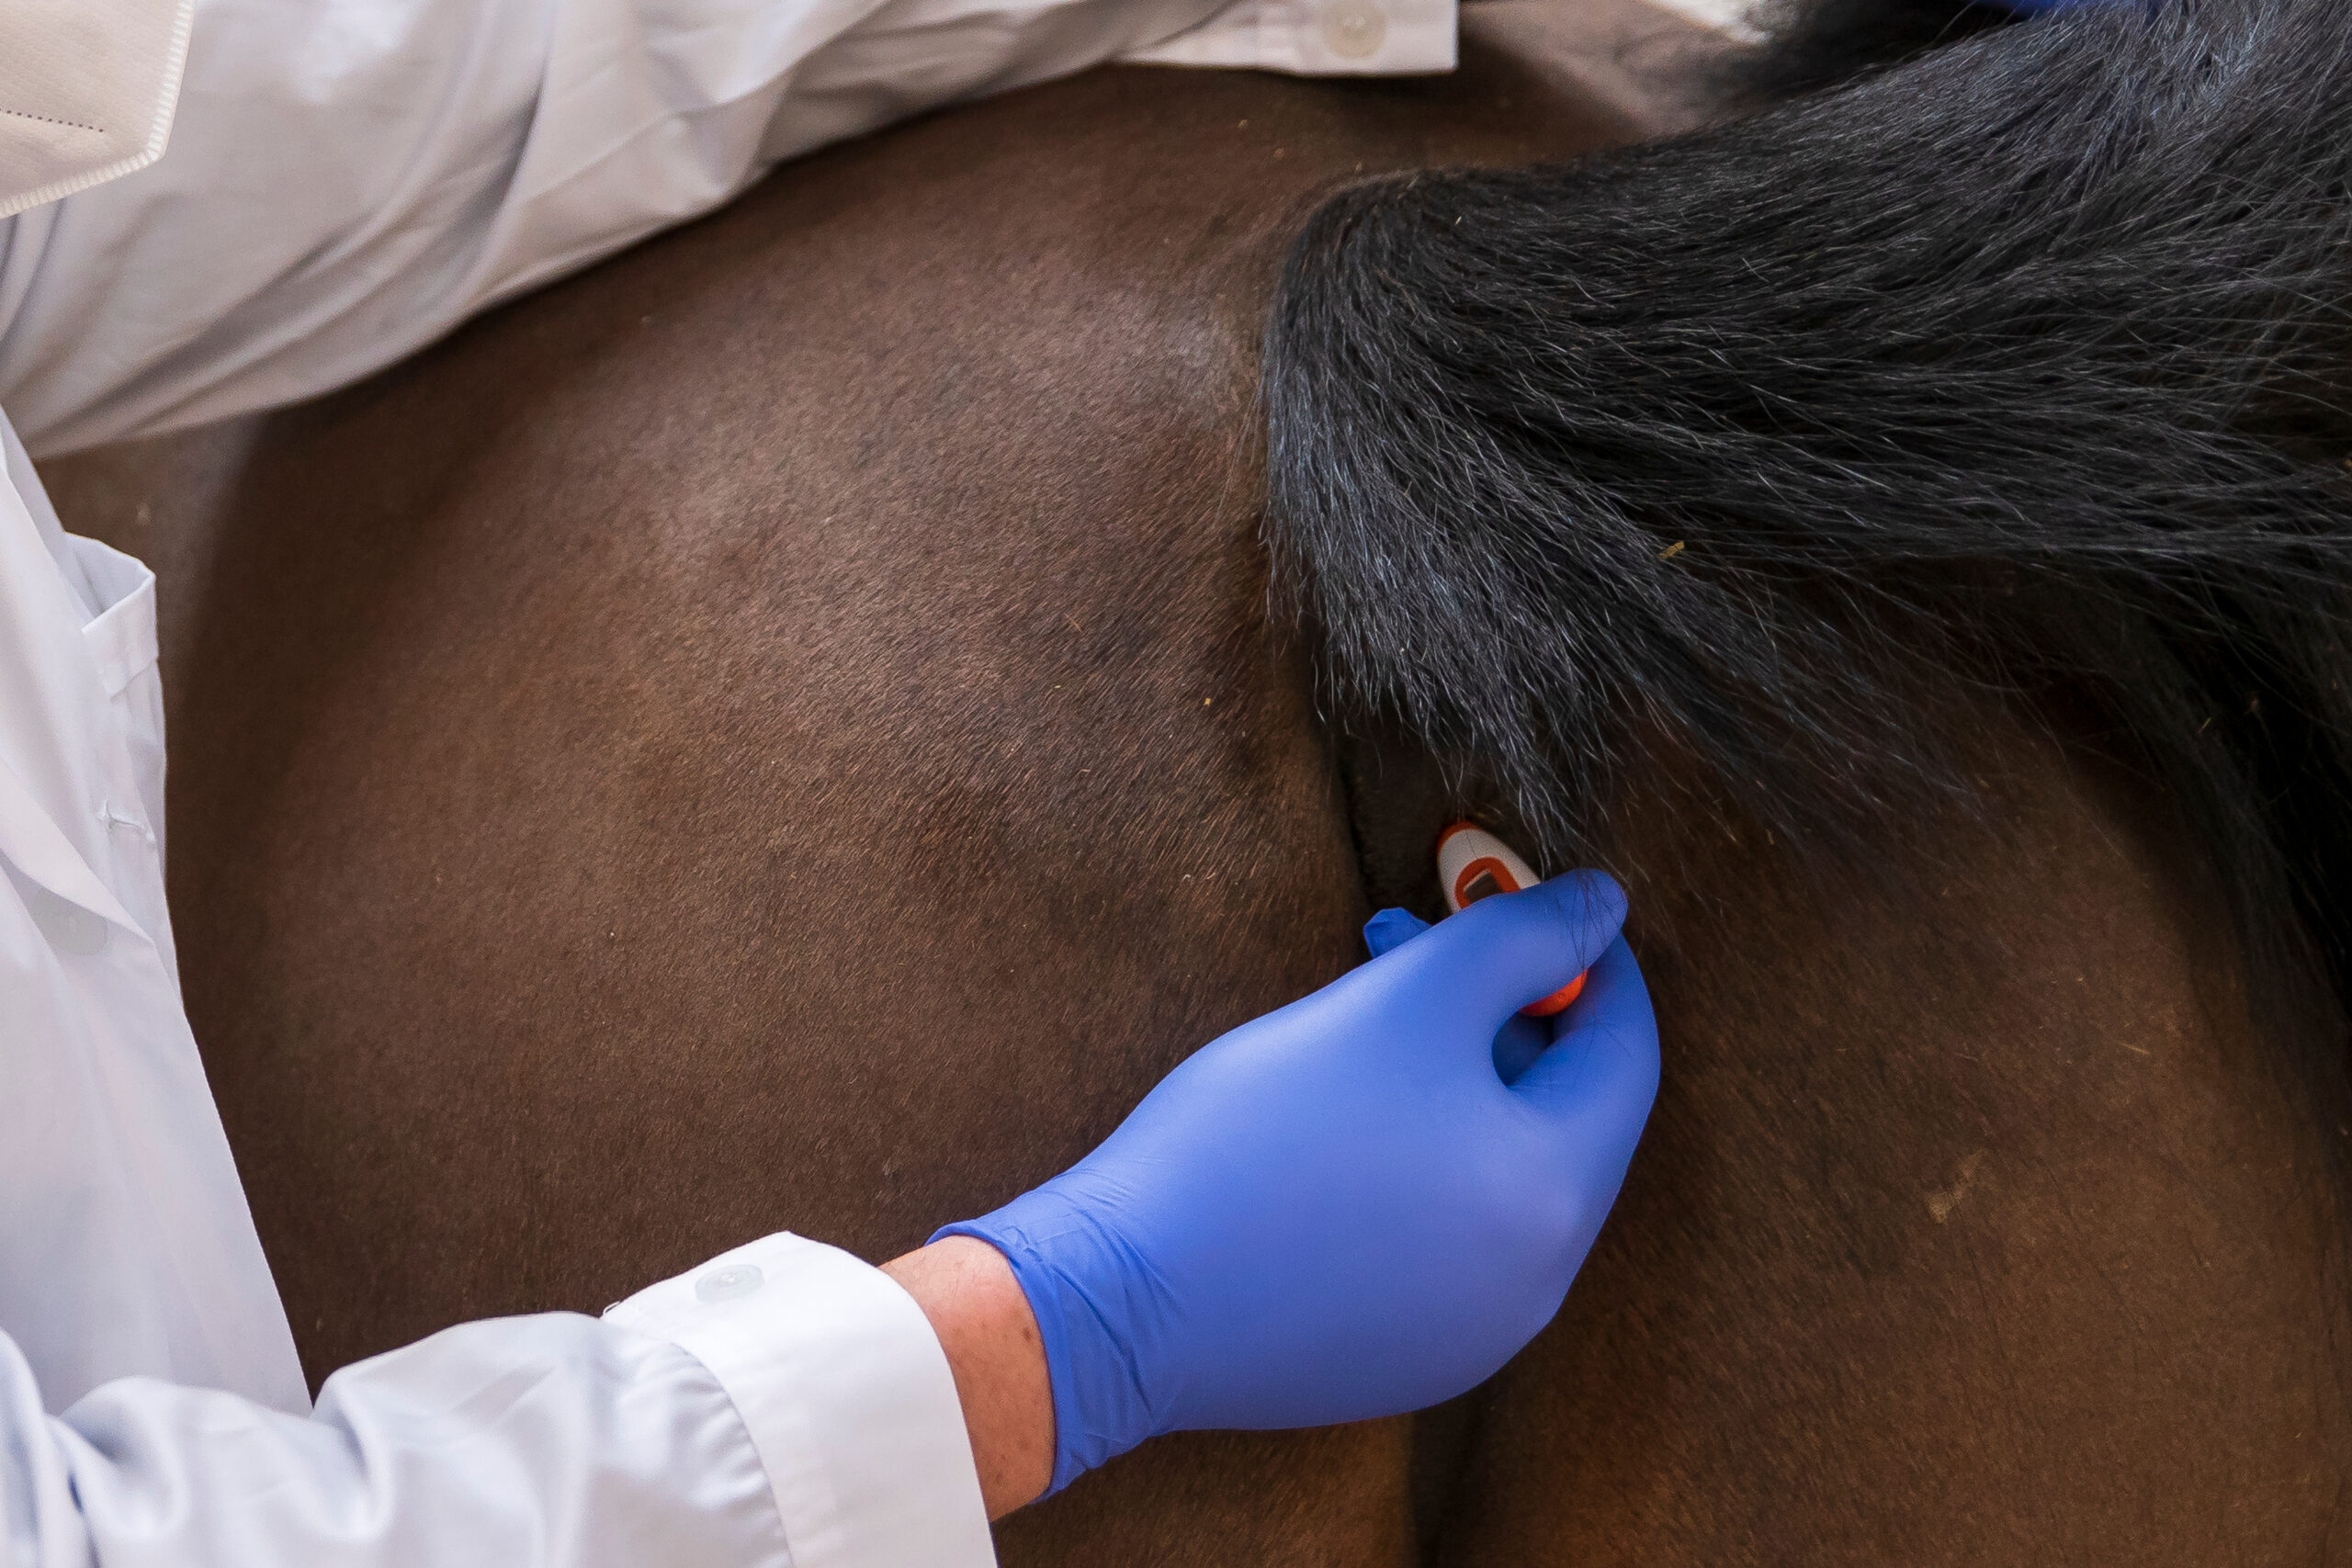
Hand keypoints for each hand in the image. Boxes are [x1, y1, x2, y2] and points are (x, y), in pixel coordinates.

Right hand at [937, 872, 1659, 1497]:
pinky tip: (1334, 1121)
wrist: (1123, 1296)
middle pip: (1558, 1113)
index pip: (1625, 1053)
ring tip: (1354, 1020)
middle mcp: (1538, 1284)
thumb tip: (1603, 906)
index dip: (1587, 959)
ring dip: (1451, 1079)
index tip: (1531, 903)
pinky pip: (1443, 1235)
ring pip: (1494, 1170)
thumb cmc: (1263, 1137)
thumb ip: (1522, 939)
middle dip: (1493, 1011)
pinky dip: (1417, 1160)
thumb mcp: (1404, 1002)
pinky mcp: (1401, 1357)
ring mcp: (1471, 1333)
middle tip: (1406, 944)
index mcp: (1556, 1196)